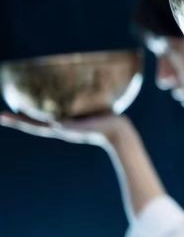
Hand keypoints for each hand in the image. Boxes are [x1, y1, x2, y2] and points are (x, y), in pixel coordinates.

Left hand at [0, 111, 133, 149]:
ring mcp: (67, 123)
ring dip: (31, 113)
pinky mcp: (76, 118)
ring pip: (43, 117)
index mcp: (57, 129)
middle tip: (3, 113)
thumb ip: (71, 125)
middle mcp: (59, 126)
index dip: (15, 120)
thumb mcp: (85, 126)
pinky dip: (48, 109)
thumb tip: (55, 122)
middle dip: (19, 117)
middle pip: (33, 122)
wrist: (118, 133)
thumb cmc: (102, 129)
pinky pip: (57, 112)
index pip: (31, 125)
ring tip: (22, 106)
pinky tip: (50, 103)